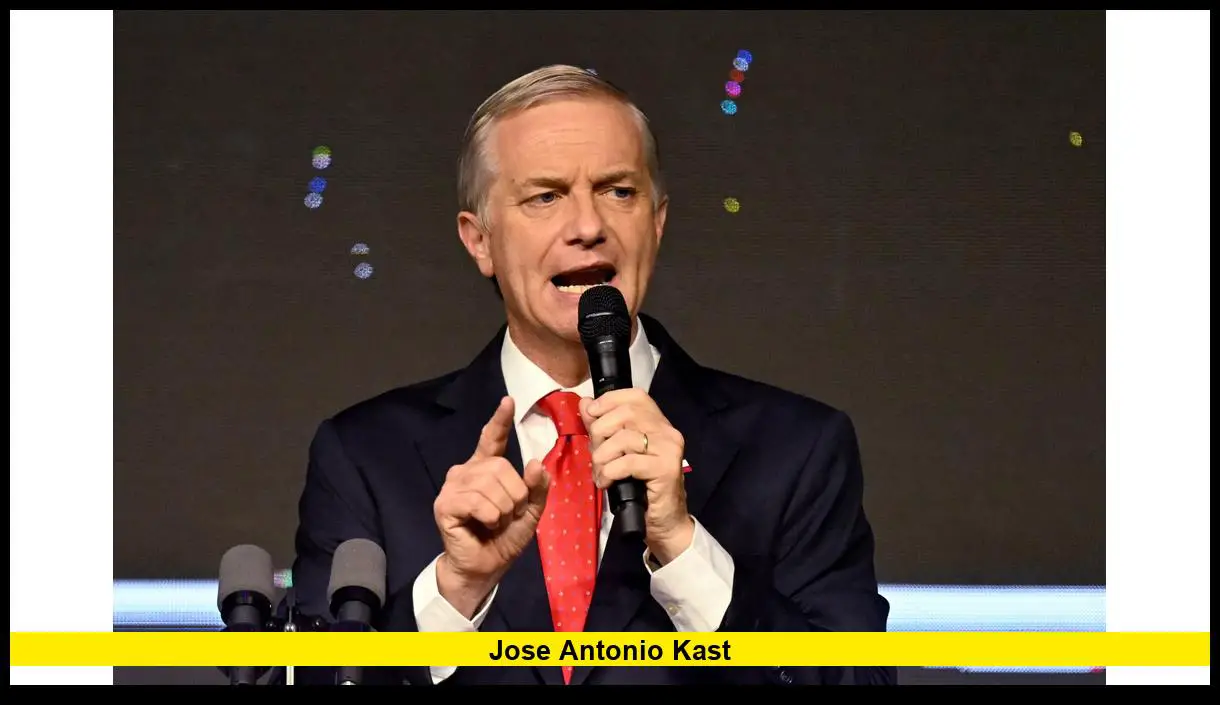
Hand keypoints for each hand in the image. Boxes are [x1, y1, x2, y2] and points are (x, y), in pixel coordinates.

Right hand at [433, 396, 549, 617]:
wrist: (486, 566)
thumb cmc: (504, 537)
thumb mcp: (530, 511)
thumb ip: (536, 488)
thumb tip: (536, 464)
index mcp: (486, 469)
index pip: (493, 438)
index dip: (500, 420)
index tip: (509, 400)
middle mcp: (466, 471)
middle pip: (501, 467)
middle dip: (515, 495)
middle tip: (508, 515)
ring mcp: (453, 486)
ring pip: (491, 485)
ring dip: (503, 510)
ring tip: (496, 522)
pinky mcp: (445, 504)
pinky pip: (478, 502)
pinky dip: (490, 517)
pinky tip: (484, 525)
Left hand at [580, 389, 693, 563]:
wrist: (664, 522)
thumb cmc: (640, 488)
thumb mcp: (617, 454)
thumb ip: (602, 428)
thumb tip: (585, 404)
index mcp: (658, 423)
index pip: (635, 396)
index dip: (609, 401)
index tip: (592, 416)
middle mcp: (668, 431)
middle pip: (625, 414)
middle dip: (600, 433)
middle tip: (596, 455)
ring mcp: (669, 449)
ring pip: (624, 439)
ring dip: (602, 458)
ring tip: (600, 474)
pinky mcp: (666, 469)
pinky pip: (628, 462)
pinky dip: (610, 472)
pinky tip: (607, 483)